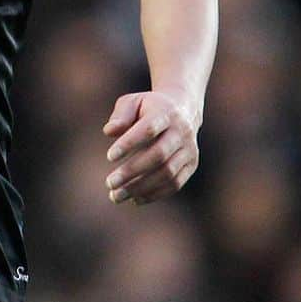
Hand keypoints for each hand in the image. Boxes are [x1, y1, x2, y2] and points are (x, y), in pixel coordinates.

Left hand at [103, 87, 200, 204]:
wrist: (183, 109)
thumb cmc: (148, 107)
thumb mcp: (132, 102)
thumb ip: (120, 115)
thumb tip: (109, 131)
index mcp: (166, 113)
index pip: (148, 129)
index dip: (129, 143)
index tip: (109, 156)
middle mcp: (182, 131)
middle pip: (158, 155)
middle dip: (132, 171)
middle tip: (109, 183)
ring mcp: (189, 149)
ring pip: (167, 173)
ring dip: (141, 187)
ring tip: (116, 196)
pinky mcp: (192, 164)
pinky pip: (175, 183)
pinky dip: (155, 193)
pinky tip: (135, 199)